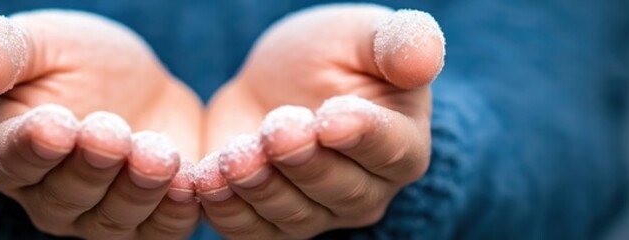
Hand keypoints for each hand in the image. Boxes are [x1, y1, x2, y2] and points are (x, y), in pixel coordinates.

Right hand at [0, 11, 202, 238]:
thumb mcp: (40, 42)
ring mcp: (98, 217)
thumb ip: (3, 50)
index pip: (12, 160)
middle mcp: (49, 197)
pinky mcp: (149, 221)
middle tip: (113, 132)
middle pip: (65, 197)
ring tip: (158, 153)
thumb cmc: (72, 61)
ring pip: (112, 221)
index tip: (56, 125)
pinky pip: (159, 231)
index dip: (33, 147)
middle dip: (91, 166)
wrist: (135, 85)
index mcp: (8, 152)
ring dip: (137, 190)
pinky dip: (174, 212)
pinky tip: (188, 183)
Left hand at [195, 5, 444, 238]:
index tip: (330, 117)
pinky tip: (204, 180)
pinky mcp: (268, 221)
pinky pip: (250, 230)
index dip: (361, 136)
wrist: (278, 82)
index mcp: (402, 144)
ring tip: (234, 154)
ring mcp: (317, 213)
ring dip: (260, 187)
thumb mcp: (364, 34)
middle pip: (339, 190)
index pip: (390, 150)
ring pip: (293, 215)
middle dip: (303, 161)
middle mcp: (365, 190)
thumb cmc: (335, 55)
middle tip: (277, 127)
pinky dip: (226, 209)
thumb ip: (399, 42)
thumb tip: (424, 58)